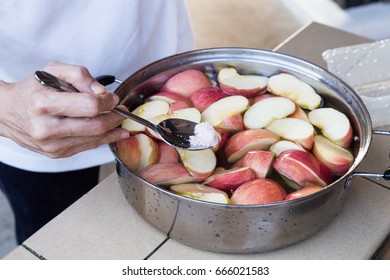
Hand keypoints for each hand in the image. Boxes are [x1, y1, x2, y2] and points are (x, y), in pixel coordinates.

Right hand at [0, 61, 128, 157]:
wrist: (7, 112)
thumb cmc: (32, 90)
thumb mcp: (53, 71)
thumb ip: (79, 75)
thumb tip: (101, 91)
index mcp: (44, 103)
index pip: (90, 106)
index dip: (108, 101)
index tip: (113, 98)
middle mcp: (46, 127)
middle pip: (95, 126)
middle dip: (114, 117)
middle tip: (122, 111)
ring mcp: (52, 144)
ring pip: (94, 139)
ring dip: (113, 131)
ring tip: (121, 122)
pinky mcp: (57, 154)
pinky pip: (87, 147)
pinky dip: (103, 139)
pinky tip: (112, 133)